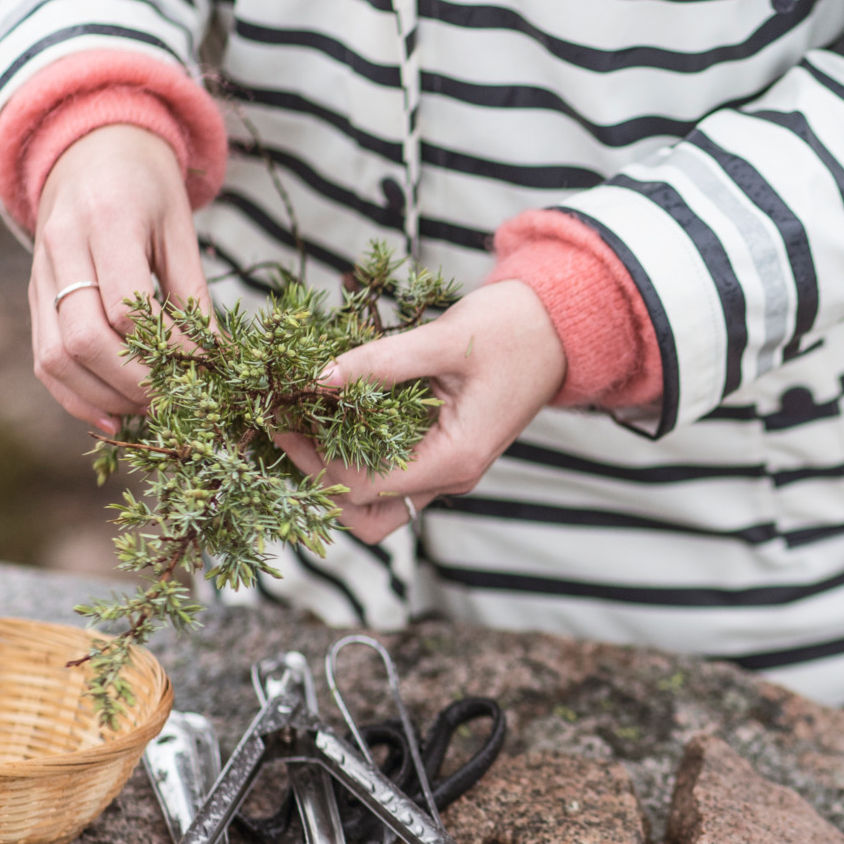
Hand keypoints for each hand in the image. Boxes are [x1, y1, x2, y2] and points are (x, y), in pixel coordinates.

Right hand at [28, 124, 204, 431]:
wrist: (90, 147)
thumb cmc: (147, 186)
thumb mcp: (181, 227)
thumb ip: (193, 293)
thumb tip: (217, 360)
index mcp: (107, 220)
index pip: (125, 307)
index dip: (165, 350)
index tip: (203, 370)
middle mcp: (61, 247)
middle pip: (84, 340)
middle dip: (133, 383)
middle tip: (177, 401)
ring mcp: (39, 273)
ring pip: (55, 356)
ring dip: (103, 397)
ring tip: (150, 410)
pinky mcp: (33, 294)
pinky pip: (43, 357)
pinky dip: (75, 396)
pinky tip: (113, 417)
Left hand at [283, 281, 568, 542]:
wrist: (562, 328)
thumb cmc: (513, 329)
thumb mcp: (444, 339)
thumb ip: (380, 362)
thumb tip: (317, 379)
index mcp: (455, 458)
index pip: (365, 486)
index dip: (314, 457)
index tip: (282, 415)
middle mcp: (452, 476)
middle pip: (367, 515)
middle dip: (319, 479)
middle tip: (287, 429)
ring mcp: (449, 468)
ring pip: (379, 502)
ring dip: (336, 472)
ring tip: (304, 424)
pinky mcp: (445, 451)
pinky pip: (393, 472)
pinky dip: (358, 454)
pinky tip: (334, 413)